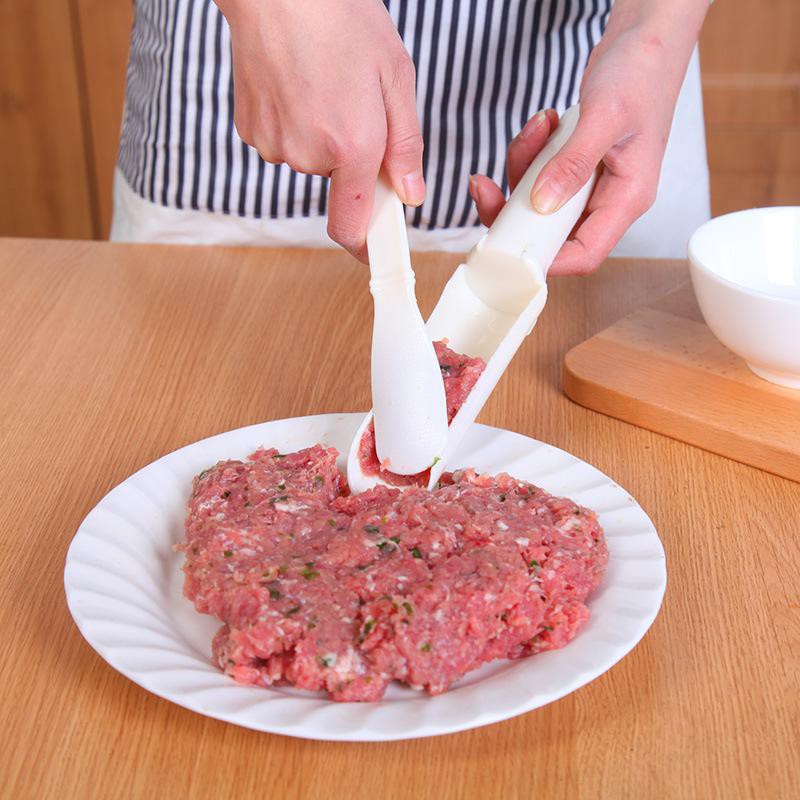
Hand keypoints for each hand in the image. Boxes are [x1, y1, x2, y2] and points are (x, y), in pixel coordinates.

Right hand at [217, 0, 424, 260]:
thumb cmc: (341, 18)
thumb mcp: (395, 76)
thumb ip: (405, 145)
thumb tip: (410, 195)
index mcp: (352, 145)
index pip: (353, 226)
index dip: (367, 245)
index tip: (378, 249)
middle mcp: (309, 155)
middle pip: (338, 183)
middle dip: (352, 158)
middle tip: (356, 105)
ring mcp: (275, 145)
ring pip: (310, 161)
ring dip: (323, 138)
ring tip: (324, 85)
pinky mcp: (251, 131)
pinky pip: (284, 143)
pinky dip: (296, 124)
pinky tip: (298, 85)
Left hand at [470, 0, 708, 274]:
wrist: (648, 34)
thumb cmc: (643, 70)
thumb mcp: (606, 116)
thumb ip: (573, 163)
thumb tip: (543, 204)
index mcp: (628, 198)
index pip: (585, 253)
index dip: (546, 260)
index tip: (508, 245)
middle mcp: (609, 197)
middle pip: (552, 232)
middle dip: (516, 210)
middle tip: (488, 186)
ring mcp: (591, 182)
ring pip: (540, 201)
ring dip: (522, 170)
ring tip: (535, 130)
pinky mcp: (576, 164)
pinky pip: (541, 173)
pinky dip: (530, 153)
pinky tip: (542, 123)